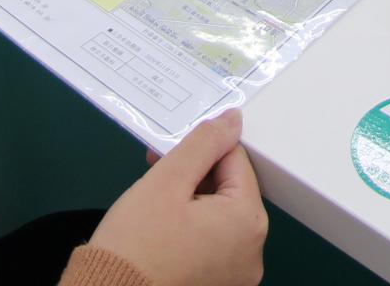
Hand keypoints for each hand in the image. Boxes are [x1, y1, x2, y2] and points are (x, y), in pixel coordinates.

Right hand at [89, 109, 265, 285]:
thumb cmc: (136, 242)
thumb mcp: (167, 181)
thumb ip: (204, 144)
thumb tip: (233, 120)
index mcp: (249, 223)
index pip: (236, 161)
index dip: (201, 150)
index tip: (168, 153)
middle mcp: (253, 253)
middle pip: (230, 191)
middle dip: (194, 174)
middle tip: (156, 171)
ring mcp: (237, 275)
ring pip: (219, 217)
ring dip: (191, 200)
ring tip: (154, 200)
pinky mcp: (218, 285)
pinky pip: (212, 243)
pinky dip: (192, 229)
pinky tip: (162, 225)